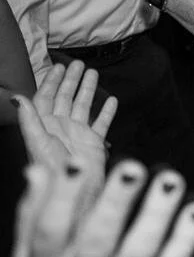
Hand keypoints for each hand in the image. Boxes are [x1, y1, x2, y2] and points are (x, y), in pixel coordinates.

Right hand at [13, 160, 193, 256]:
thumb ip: (31, 216)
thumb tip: (37, 170)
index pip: (50, 231)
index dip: (62, 198)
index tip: (76, 163)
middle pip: (99, 239)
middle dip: (117, 202)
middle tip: (134, 166)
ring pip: (140, 252)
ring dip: (157, 214)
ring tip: (171, 179)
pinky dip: (185, 240)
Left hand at [16, 61, 114, 200]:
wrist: (75, 192)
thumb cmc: (53, 170)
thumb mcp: (38, 142)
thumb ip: (29, 120)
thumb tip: (17, 97)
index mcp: (45, 125)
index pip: (46, 98)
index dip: (51, 82)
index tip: (58, 67)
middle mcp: (61, 127)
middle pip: (64, 98)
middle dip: (70, 80)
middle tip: (78, 64)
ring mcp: (78, 134)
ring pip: (83, 106)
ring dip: (88, 90)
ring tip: (94, 73)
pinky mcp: (94, 142)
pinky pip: (101, 123)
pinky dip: (107, 112)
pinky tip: (112, 101)